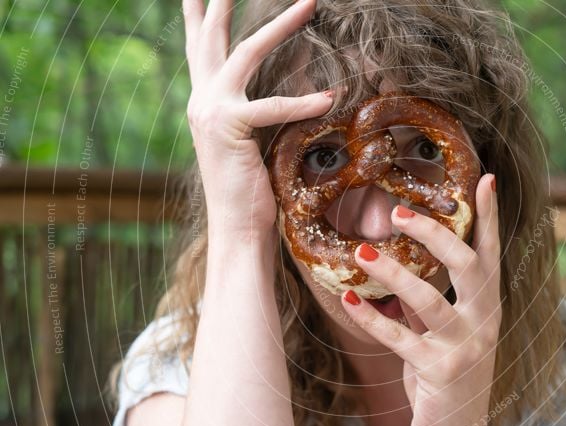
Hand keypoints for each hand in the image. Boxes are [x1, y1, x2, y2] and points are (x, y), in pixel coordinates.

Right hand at [182, 0, 332, 242]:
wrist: (235, 229)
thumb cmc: (249, 192)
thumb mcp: (250, 144)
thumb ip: (255, 114)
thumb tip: (284, 95)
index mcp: (204, 103)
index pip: (201, 49)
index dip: (201, 18)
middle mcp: (200, 101)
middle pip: (211, 36)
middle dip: (221, 1)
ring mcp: (209, 112)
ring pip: (247, 53)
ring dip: (280, 24)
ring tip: (309, 1)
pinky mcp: (228, 128)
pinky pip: (273, 106)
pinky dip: (304, 102)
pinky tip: (330, 98)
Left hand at [341, 174, 500, 425]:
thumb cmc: (449, 375)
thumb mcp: (444, 333)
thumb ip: (429, 303)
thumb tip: (400, 267)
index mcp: (488, 306)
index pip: (490, 253)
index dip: (489, 217)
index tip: (485, 178)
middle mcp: (485, 322)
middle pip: (467, 266)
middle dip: (436, 234)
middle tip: (400, 213)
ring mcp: (465, 347)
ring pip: (430, 299)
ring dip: (394, 272)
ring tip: (362, 251)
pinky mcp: (439, 371)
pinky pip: (399, 337)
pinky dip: (371, 316)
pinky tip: (349, 297)